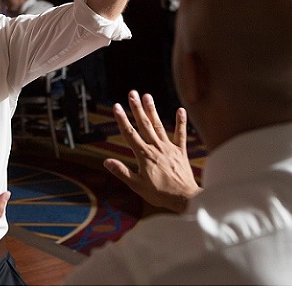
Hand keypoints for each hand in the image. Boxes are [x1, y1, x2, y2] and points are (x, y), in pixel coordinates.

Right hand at [103, 91, 200, 212]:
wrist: (185, 198)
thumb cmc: (161, 194)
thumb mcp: (137, 185)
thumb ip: (122, 172)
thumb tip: (106, 162)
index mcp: (144, 155)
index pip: (130, 133)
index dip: (122, 119)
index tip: (117, 106)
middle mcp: (156, 147)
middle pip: (144, 124)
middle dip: (137, 108)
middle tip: (132, 93)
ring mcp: (169, 148)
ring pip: (159, 125)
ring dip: (152, 110)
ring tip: (147, 96)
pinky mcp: (181, 152)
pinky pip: (180, 135)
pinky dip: (180, 122)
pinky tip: (180, 110)